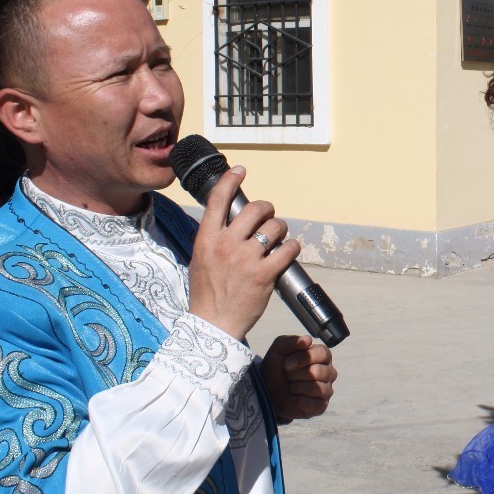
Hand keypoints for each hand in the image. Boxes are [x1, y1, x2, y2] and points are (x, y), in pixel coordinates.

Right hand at [188, 166, 300, 340]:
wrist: (213, 324)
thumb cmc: (207, 292)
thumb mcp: (201, 258)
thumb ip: (215, 237)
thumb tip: (233, 219)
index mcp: (207, 238)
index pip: (218, 199)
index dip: (231, 180)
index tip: (241, 170)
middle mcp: (226, 244)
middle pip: (256, 209)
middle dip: (267, 210)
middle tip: (269, 218)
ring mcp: (246, 258)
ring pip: (275, 226)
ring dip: (281, 230)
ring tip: (278, 239)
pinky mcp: (265, 274)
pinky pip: (288, 248)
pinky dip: (292, 247)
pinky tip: (288, 252)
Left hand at [262, 335, 335, 421]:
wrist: (267, 390)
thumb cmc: (276, 367)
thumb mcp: (278, 350)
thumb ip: (291, 341)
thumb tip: (307, 339)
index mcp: (321, 355)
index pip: (322, 353)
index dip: (303, 358)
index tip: (286, 365)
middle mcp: (328, 372)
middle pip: (318, 372)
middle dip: (296, 375)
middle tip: (288, 376)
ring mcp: (326, 390)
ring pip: (317, 388)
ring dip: (297, 388)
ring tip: (290, 387)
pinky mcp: (321, 406)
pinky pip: (316, 405)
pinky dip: (299, 401)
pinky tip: (293, 398)